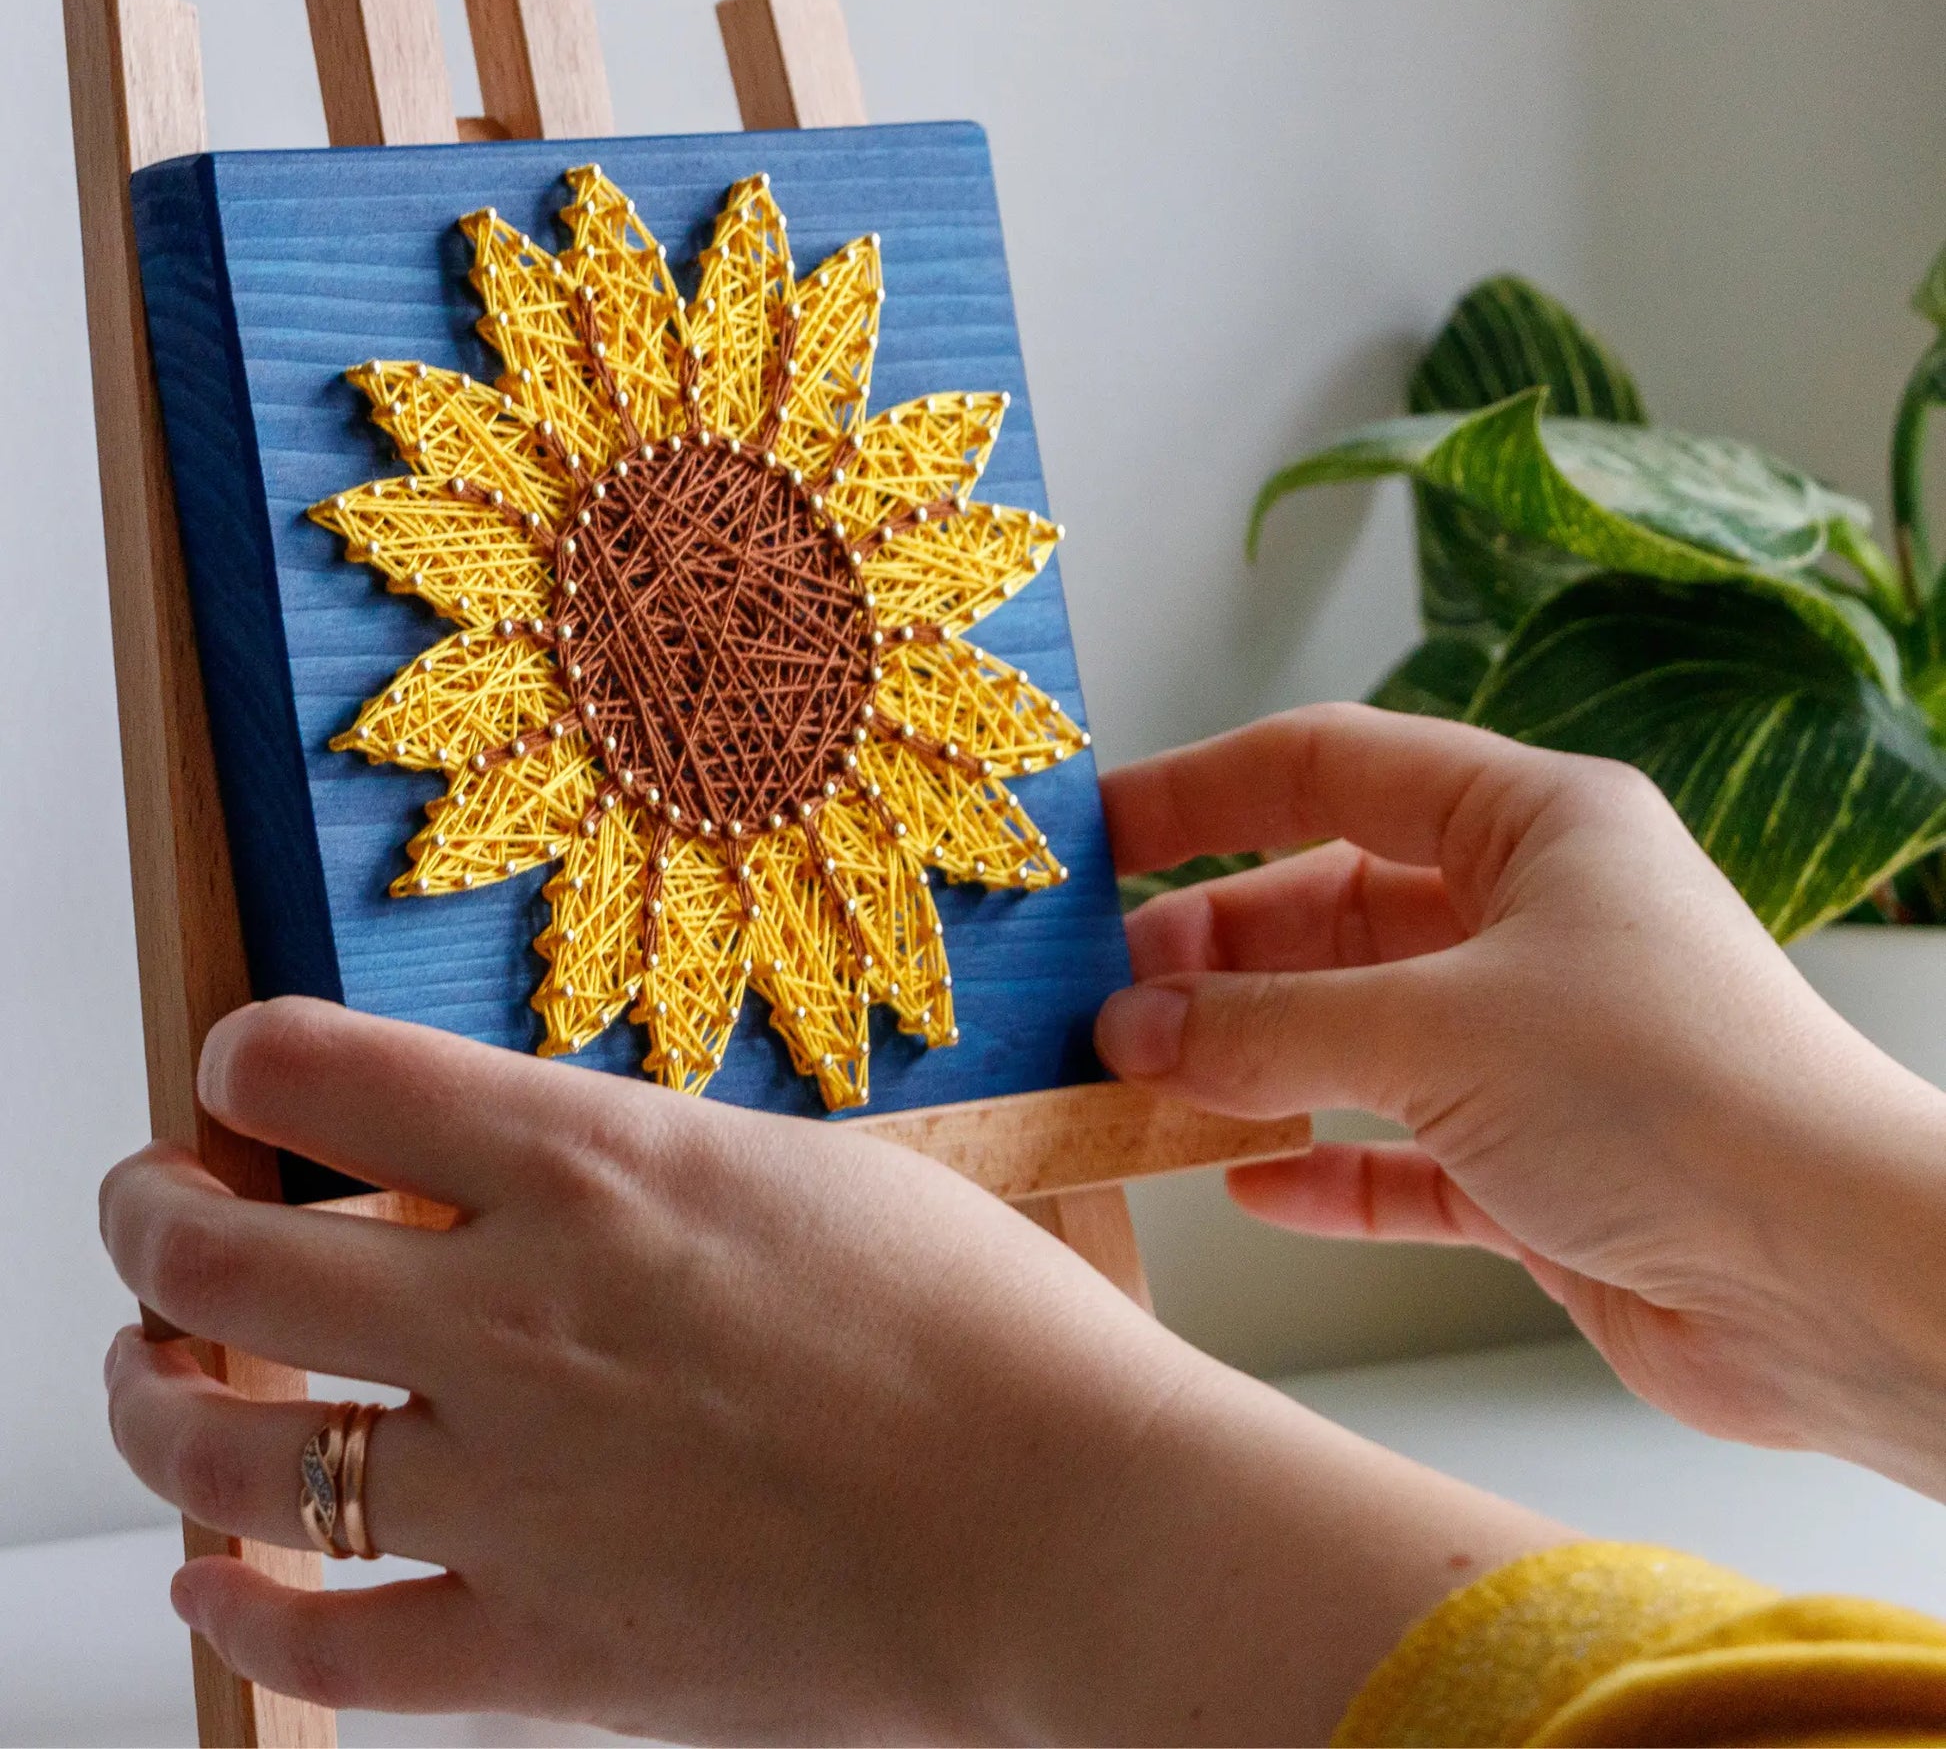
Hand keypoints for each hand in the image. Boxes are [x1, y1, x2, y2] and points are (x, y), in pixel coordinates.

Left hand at [100, 998, 1561, 1740]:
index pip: (317, 1070)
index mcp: (597, 1165)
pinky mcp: (542, 1649)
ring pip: (218, 1456)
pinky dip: (239, 1615)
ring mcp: (514, 1491)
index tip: (245, 1074)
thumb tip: (537, 1169)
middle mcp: (515, 1314)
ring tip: (157, 1380)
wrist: (1072, 1522)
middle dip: (146, 1217)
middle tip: (153, 1208)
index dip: (245, 1057)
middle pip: (212, 1260)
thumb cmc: (984, 1327)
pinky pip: (322, 1650)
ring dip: (149, 1405)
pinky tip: (222, 1586)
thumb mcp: (808, 1172)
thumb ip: (642, 1167)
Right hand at [1097, 703, 1945, 1495]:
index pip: (1331, 770)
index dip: (1203, 793)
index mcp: (1533, 828)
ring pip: (1355, 1031)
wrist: (1836, 1282)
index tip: (1099, 835)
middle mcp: (1533, 923)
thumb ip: (1267, 1026)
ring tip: (1145, 1080)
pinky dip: (1322, 1162)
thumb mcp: (1438, 1030)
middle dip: (1215, 951)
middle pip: (1330, 907)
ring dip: (1253, 1060)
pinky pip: (1396, 1149)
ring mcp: (1534, 1044)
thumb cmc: (1674, 1096)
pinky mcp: (1537, 1161)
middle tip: (1109, 993)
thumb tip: (1130, 1024)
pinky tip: (1247, 1182)